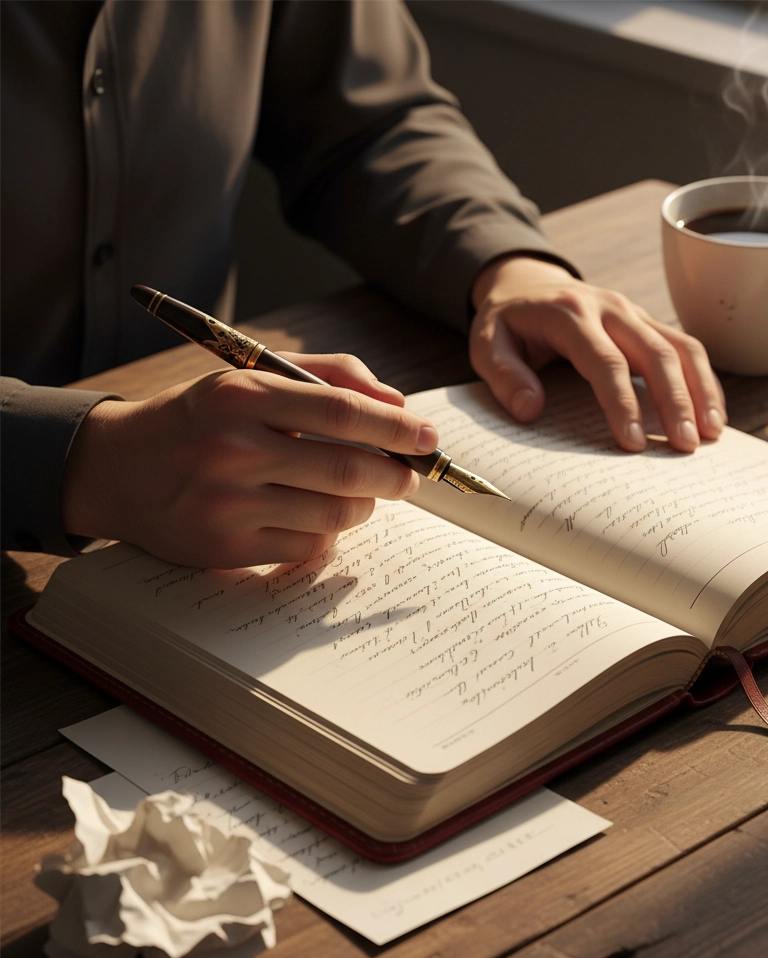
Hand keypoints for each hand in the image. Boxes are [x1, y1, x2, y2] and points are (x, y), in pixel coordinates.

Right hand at [61, 354, 438, 567]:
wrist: (117, 468)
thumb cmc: (201, 419)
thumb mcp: (251, 378)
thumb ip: (330, 378)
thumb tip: (399, 406)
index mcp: (243, 395)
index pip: (342, 411)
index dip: (397, 428)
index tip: (429, 438)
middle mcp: (235, 448)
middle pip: (350, 470)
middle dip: (397, 475)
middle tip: (409, 475)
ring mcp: (230, 503)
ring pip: (338, 514)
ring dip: (365, 505)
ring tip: (360, 492)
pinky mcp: (227, 547)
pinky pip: (310, 545)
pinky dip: (329, 532)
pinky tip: (317, 515)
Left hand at [470, 256, 725, 451]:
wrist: (526, 284)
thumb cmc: (507, 323)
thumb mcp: (486, 344)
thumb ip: (503, 375)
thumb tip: (530, 410)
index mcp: (570, 314)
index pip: (605, 361)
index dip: (623, 403)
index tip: (634, 442)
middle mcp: (610, 308)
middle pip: (654, 352)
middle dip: (675, 401)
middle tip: (685, 446)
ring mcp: (634, 312)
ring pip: (680, 347)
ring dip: (701, 391)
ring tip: (711, 435)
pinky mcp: (647, 323)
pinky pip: (685, 348)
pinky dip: (703, 380)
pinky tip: (712, 414)